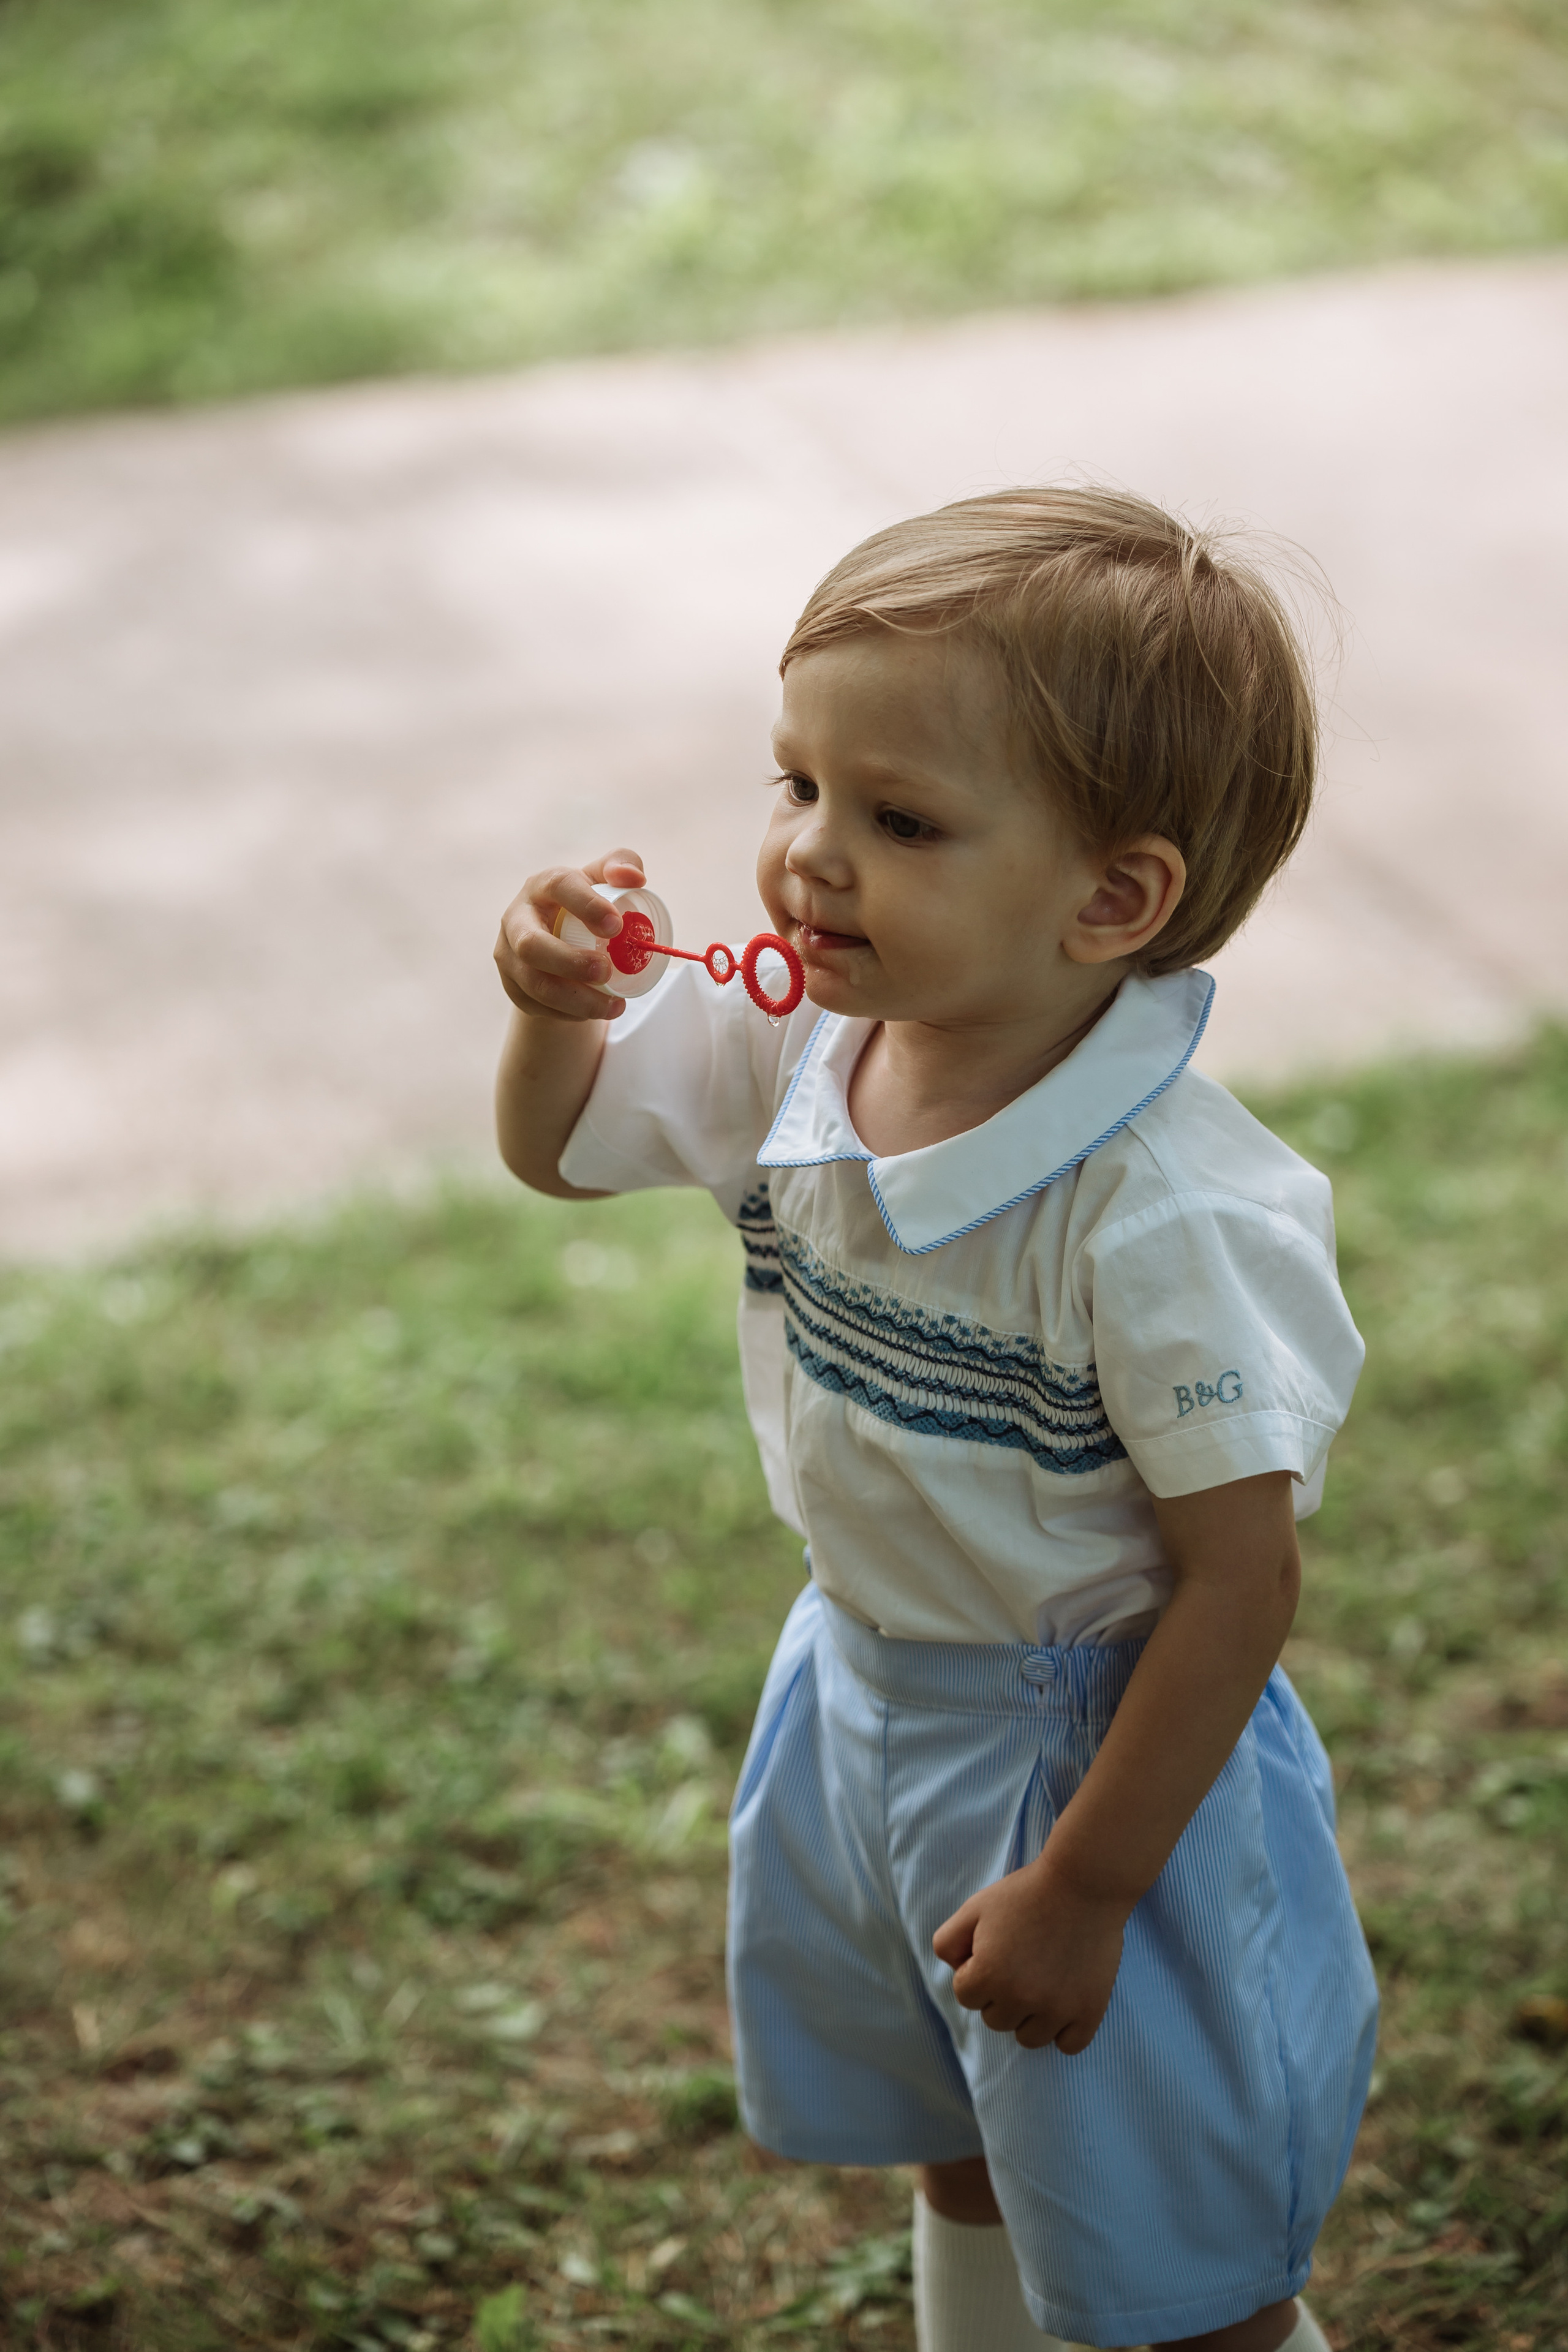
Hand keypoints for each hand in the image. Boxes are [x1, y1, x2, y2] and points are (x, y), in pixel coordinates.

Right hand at [494, 849, 646, 1021]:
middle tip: (607, 972)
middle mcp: (517, 918)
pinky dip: (569, 1013)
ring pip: (533, 984)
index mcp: (542, 885)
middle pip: (531, 944)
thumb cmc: (587, 903)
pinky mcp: (512, 985)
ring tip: (613, 1007)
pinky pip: (537, 1005)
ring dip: (576, 1000)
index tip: (616, 926)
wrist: (557, 937)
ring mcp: (508, 954)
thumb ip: (623, 865)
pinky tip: (595, 1011)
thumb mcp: (604, 880)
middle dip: (570, 963)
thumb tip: (634, 879)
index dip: (586, 905)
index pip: (559, 886)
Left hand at [933, 1859, 1126, 2053]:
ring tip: (1042, 1980)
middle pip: (995, 2020)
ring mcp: (1058, 2009)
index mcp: (989, 1975)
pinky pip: (1069, 2045)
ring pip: (1029, 2038)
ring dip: (1029, 2016)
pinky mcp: (1089, 2012)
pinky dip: (1064, 2030)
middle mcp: (1022, 1999)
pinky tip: (1064, 2000)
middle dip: (1001, 1993)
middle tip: (1022, 1960)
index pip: (966, 1996)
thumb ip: (947, 1942)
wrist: (1085, 1883)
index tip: (996, 1948)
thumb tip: (957, 1972)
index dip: (977, 1969)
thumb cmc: (1026, 1893)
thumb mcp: (975, 1907)